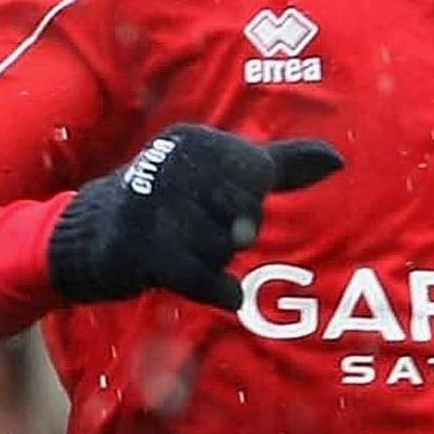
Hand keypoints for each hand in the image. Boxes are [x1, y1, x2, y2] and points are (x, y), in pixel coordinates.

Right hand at [47, 126, 342, 310]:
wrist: (94, 237)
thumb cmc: (174, 205)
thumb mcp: (224, 175)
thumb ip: (282, 165)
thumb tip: (339, 158)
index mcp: (194, 142)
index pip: (256, 179)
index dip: (243, 203)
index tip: (211, 203)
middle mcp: (171, 166)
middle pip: (245, 217)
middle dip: (230, 235)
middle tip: (195, 231)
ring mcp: (154, 208)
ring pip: (225, 251)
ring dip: (213, 262)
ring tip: (183, 249)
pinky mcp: (144, 251)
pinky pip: (209, 282)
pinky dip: (220, 292)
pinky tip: (216, 288)